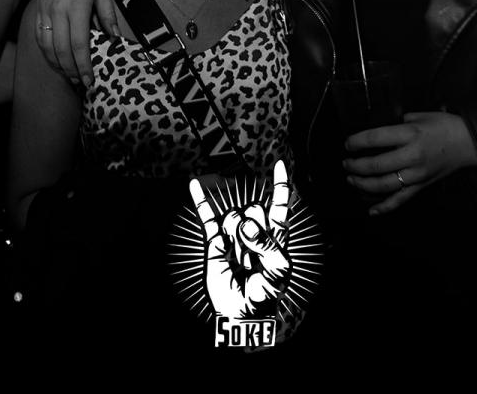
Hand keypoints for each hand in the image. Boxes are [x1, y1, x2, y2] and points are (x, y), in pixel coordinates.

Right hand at [34, 0, 119, 86]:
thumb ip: (108, 16)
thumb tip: (115, 39)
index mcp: (77, 7)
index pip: (79, 45)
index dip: (84, 66)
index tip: (91, 81)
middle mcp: (58, 11)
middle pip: (61, 50)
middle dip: (71, 70)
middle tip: (81, 84)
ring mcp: (45, 10)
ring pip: (46, 46)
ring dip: (57, 64)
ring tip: (69, 76)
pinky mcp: (38, 8)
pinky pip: (38, 35)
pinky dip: (45, 52)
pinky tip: (54, 60)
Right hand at [190, 161, 291, 318]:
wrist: (242, 312)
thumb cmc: (266, 292)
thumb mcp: (279, 269)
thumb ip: (267, 243)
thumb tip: (246, 224)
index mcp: (275, 235)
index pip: (280, 205)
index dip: (281, 185)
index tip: (280, 165)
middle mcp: (255, 229)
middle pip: (255, 208)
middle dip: (254, 229)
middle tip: (253, 256)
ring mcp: (234, 234)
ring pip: (235, 215)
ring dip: (237, 236)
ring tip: (240, 259)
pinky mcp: (215, 241)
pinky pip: (208, 217)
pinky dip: (201, 200)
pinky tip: (194, 184)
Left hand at [343, 111, 476, 215]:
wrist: (470, 143)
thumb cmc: (446, 126)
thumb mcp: (420, 115)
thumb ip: (398, 122)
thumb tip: (380, 130)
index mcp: (410, 134)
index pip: (376, 139)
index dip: (357, 142)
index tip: (348, 144)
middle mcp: (412, 156)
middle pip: (376, 165)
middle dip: (356, 166)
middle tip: (346, 163)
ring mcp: (417, 174)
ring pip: (384, 185)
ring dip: (363, 184)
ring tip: (351, 179)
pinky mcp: (421, 186)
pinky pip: (400, 200)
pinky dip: (384, 207)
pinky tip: (371, 210)